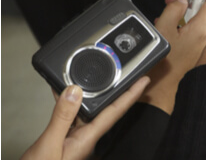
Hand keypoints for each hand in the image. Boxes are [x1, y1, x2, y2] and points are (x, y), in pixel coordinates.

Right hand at [21, 77, 149, 159]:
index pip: (115, 111)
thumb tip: (75, 91)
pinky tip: (62, 94)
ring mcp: (74, 139)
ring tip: (90, 76)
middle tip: (123, 73)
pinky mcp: (63, 140)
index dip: (131, 95)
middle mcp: (85, 137)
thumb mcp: (50, 145)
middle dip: (114, 90)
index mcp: (88, 139)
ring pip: (85, 111)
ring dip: (87, 94)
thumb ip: (62, 118)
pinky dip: (68, 103)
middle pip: (104, 109)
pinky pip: (70, 116)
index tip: (144, 80)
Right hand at [140, 0, 205, 112]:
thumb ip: (173, 10)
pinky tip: (168, 37)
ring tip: (165, 20)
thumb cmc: (164, 70)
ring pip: (196, 26)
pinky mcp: (200, 58)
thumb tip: (181, 1)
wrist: (165, 99)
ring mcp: (205, 49)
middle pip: (203, 13)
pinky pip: (194, 39)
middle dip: (188, 3)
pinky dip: (184, 33)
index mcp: (202, 29)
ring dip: (183, 19)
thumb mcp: (162, 30)